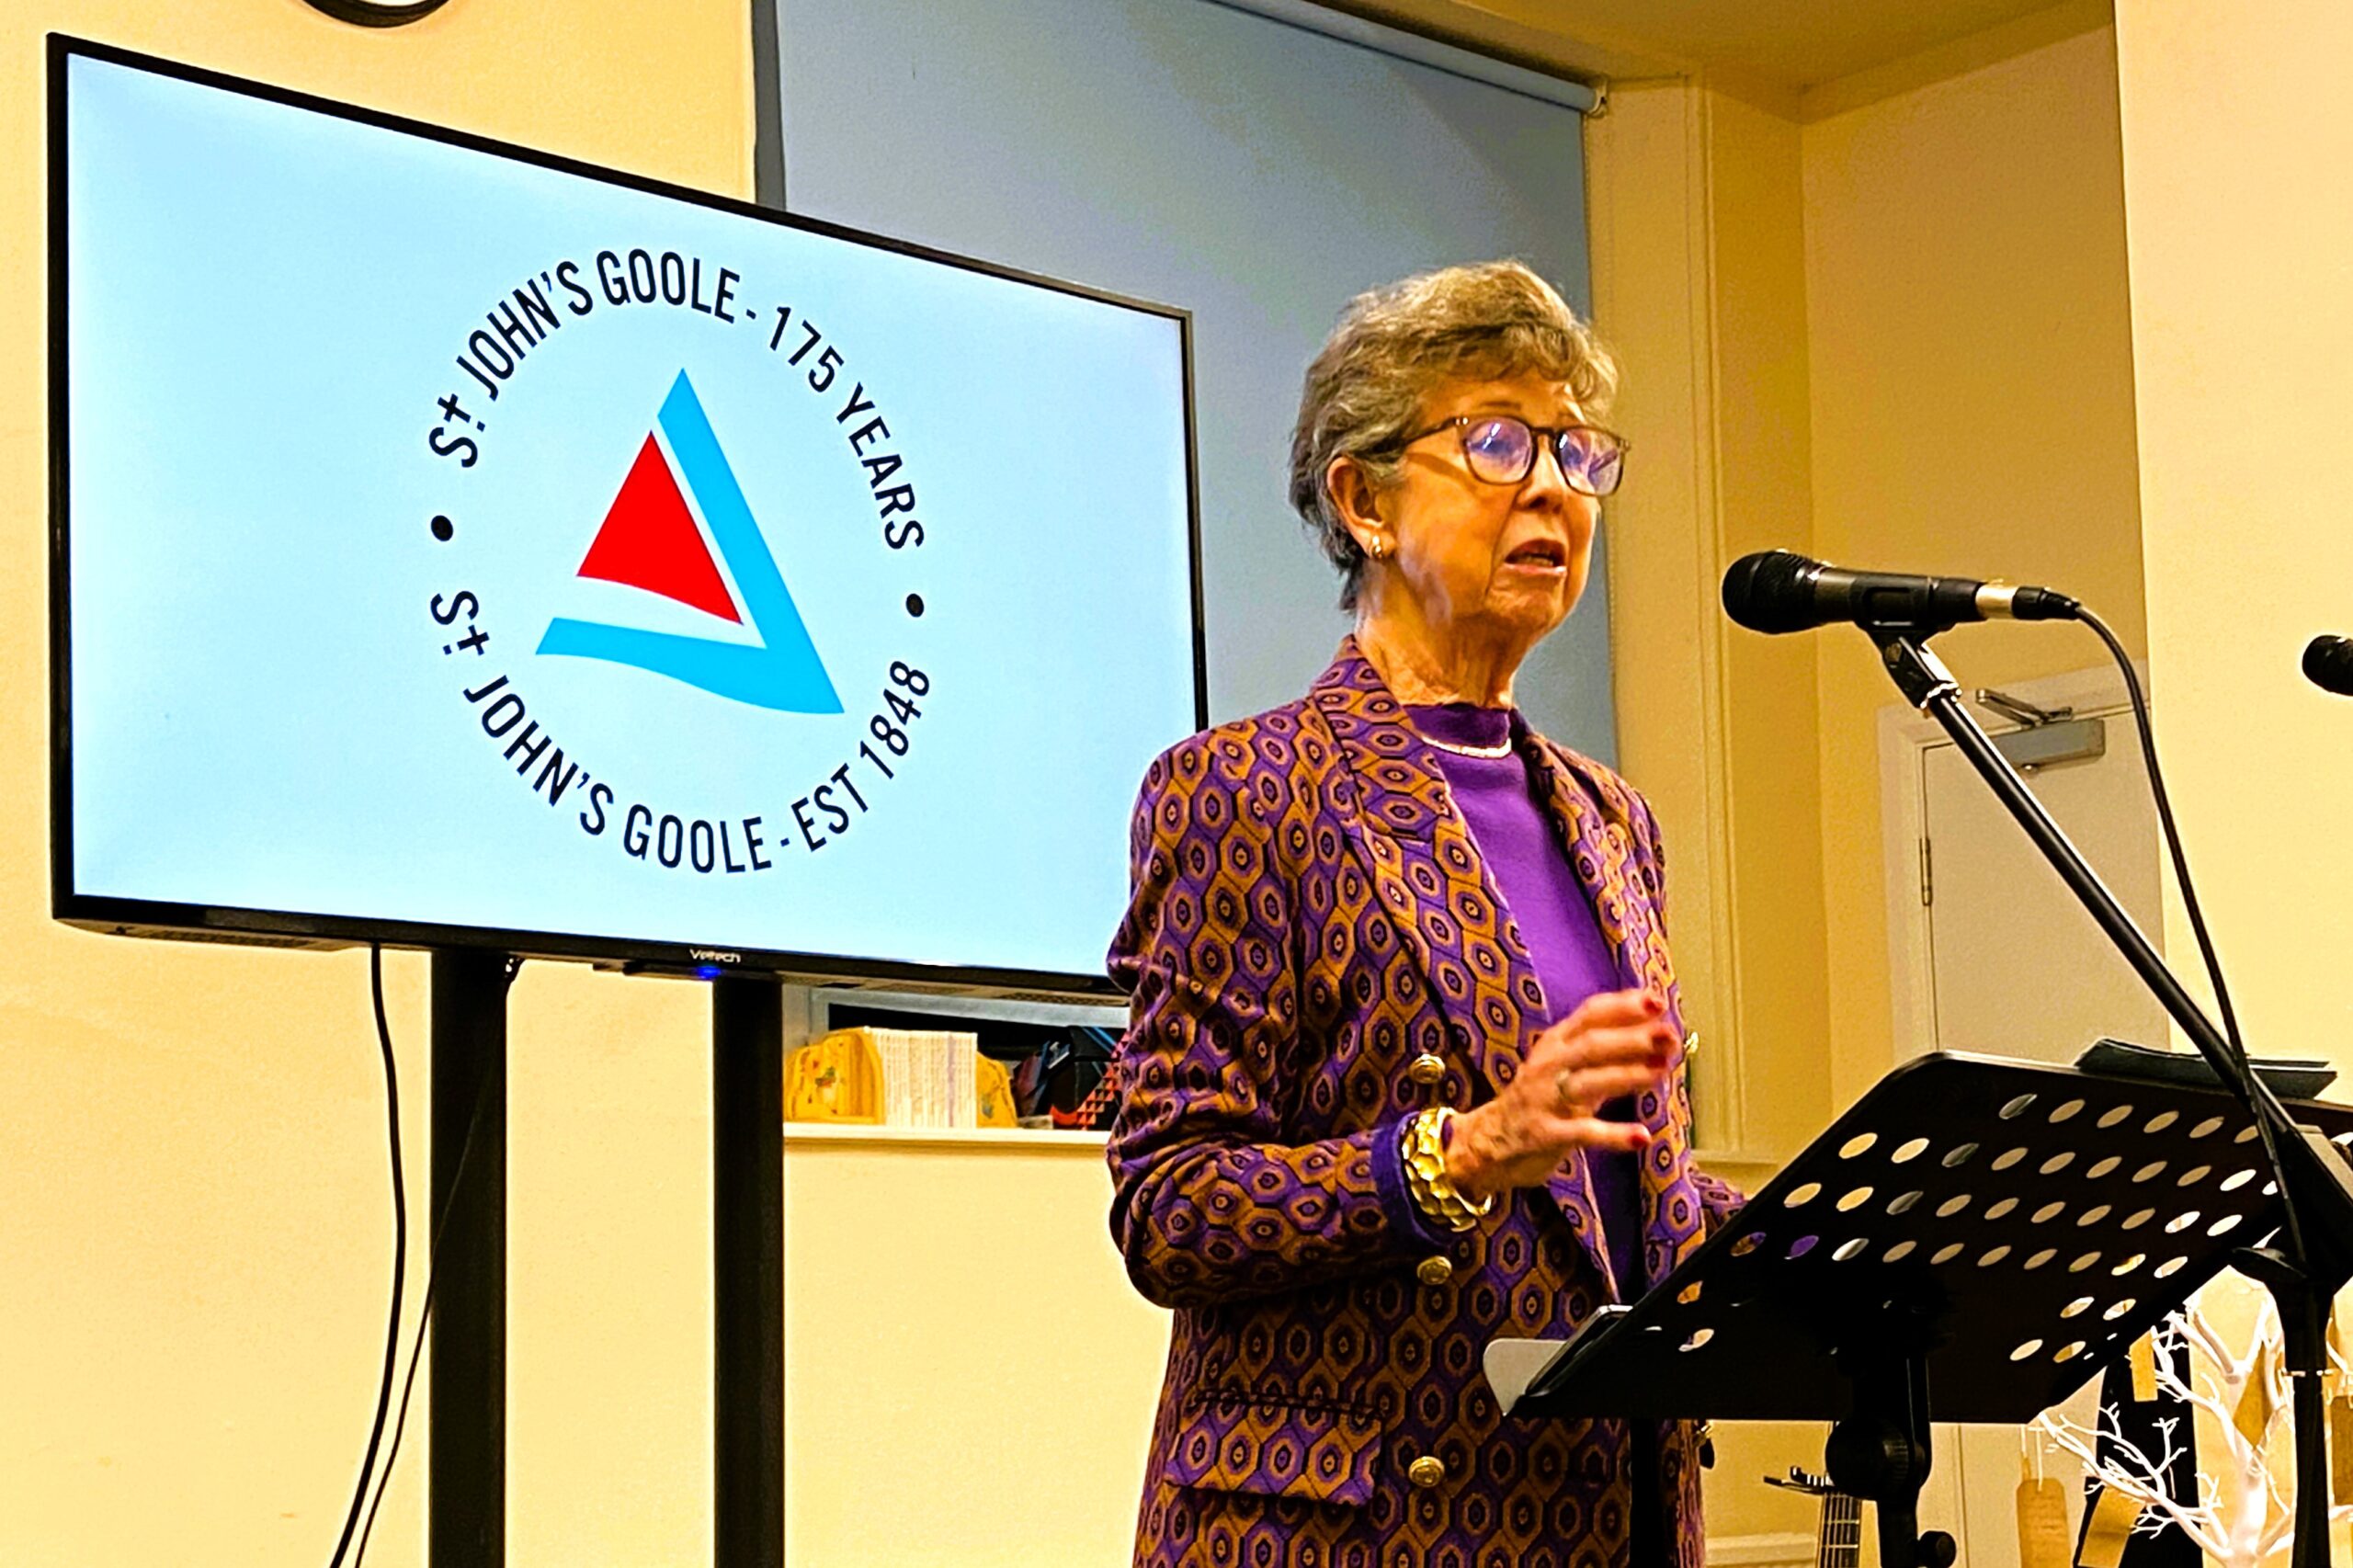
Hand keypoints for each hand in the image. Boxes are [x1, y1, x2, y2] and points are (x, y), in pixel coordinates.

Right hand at [1442, 989, 1676, 1198]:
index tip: (1658, 1002)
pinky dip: (1613, 1135)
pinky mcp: (1545, 1134)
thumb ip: (1607, 1054)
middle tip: (1668, 1035)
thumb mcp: (1566, 1067)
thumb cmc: (1539, 1099)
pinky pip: (1582, 1133)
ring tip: (1661, 1071)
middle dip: (1631, 1038)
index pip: (1590, 1015)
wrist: (1489, 1142)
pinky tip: (1642, 1137)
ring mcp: (1544, 1099)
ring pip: (1587, 1082)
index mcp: (1556, 1043)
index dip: (1623, 1006)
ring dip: (1626, 1075)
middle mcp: (1548, 1064)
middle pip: (1591, 1044)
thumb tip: (1657, 1037)